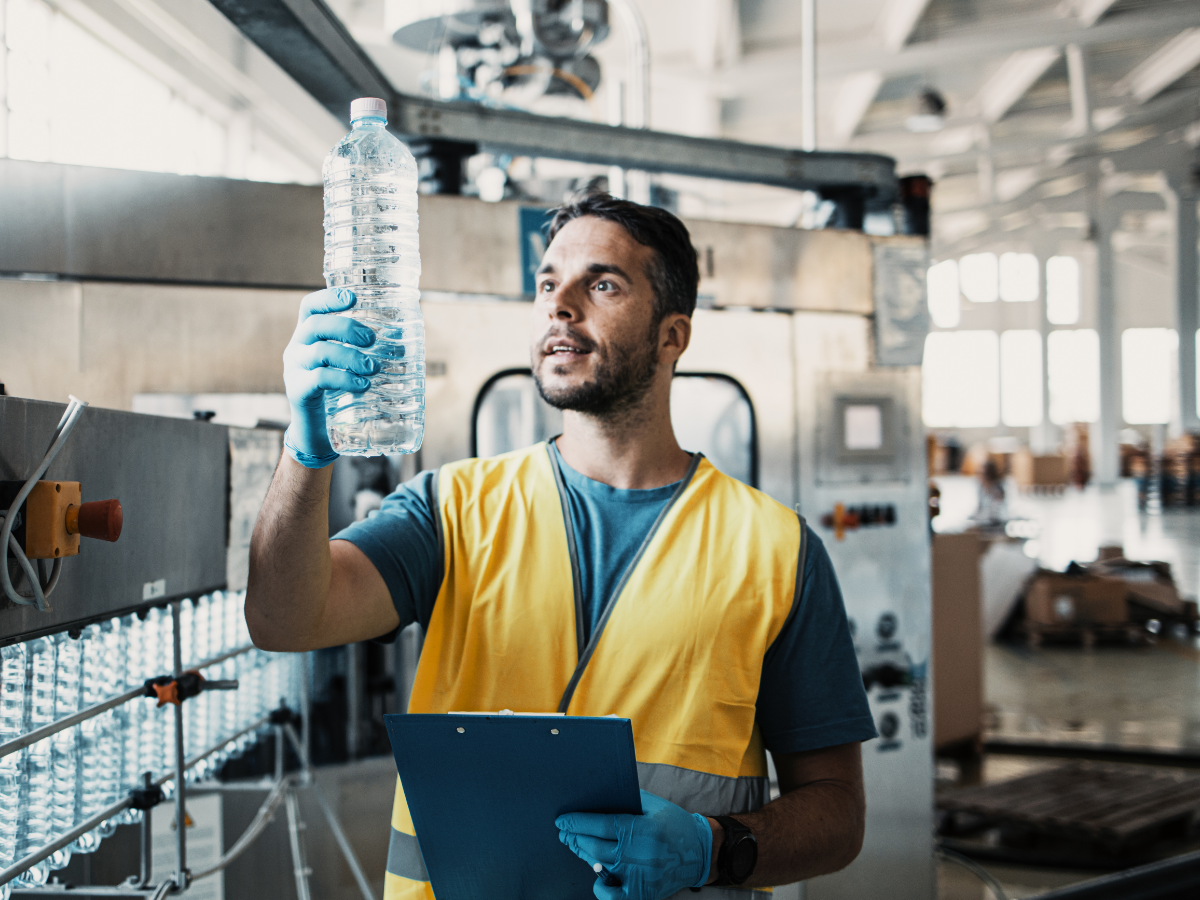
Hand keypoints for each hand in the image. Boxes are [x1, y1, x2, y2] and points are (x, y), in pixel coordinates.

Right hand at [282, 288, 376, 466]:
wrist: (317, 432)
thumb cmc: (337, 392)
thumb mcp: (347, 366)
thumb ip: (365, 352)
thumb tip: (404, 339)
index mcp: (308, 336)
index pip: (310, 307)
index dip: (328, 299)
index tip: (352, 298)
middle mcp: (296, 348)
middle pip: (315, 325)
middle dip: (346, 329)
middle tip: (372, 340)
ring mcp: (294, 370)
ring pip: (319, 352)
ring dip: (351, 357)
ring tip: (373, 368)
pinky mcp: (297, 391)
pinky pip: (319, 379)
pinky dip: (344, 379)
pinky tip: (363, 385)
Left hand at [556, 790, 711, 899]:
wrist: (701, 851)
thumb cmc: (673, 823)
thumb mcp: (653, 805)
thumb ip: (626, 800)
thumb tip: (596, 794)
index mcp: (642, 828)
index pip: (600, 825)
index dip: (577, 822)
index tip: (562, 820)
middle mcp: (640, 853)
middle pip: (595, 847)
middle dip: (575, 838)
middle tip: (564, 833)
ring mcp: (641, 876)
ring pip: (600, 867)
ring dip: (584, 855)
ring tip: (575, 845)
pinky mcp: (644, 893)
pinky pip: (614, 896)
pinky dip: (601, 888)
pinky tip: (597, 877)